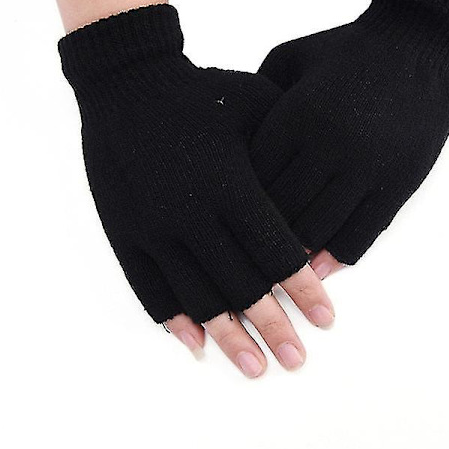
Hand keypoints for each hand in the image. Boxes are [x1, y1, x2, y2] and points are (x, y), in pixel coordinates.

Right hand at [59, 5, 333, 375]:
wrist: (128, 81)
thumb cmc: (202, 92)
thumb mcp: (255, 107)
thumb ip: (284, 157)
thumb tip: (314, 201)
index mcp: (231, 184)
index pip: (276, 252)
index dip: (303, 290)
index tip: (325, 320)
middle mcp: (192, 214)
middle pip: (241, 286)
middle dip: (274, 327)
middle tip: (297, 360)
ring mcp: (153, 228)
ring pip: (197, 298)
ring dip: (228, 337)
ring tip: (254, 368)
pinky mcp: (123, 232)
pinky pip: (150, 289)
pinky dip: (175, 321)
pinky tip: (197, 344)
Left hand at [251, 0, 448, 264]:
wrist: (420, 37)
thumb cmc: (347, 48)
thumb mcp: (291, 57)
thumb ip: (259, 97)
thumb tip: (238, 144)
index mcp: (298, 113)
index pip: (256, 176)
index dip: (237, 203)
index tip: (226, 221)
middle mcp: (330, 145)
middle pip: (282, 209)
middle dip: (261, 235)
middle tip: (243, 256)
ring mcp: (368, 167)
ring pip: (319, 229)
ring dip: (296, 255)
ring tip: (278, 270)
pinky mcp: (400, 181)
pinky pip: (362, 233)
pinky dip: (338, 257)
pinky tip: (320, 268)